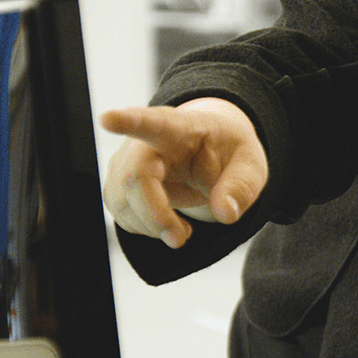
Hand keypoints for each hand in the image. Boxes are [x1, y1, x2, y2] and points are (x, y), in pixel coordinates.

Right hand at [101, 98, 266, 248]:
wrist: (209, 152)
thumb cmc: (226, 153)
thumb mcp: (250, 165)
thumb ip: (241, 187)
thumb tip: (225, 213)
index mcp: (180, 128)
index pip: (151, 122)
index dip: (127, 121)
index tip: (107, 119)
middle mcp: (145, 142)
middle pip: (134, 179)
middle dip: (154, 215)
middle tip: (181, 238)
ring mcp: (126, 162)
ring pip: (123, 202)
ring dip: (152, 226)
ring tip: (183, 228)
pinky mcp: (118, 184)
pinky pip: (122, 215)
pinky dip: (146, 229)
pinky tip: (167, 222)